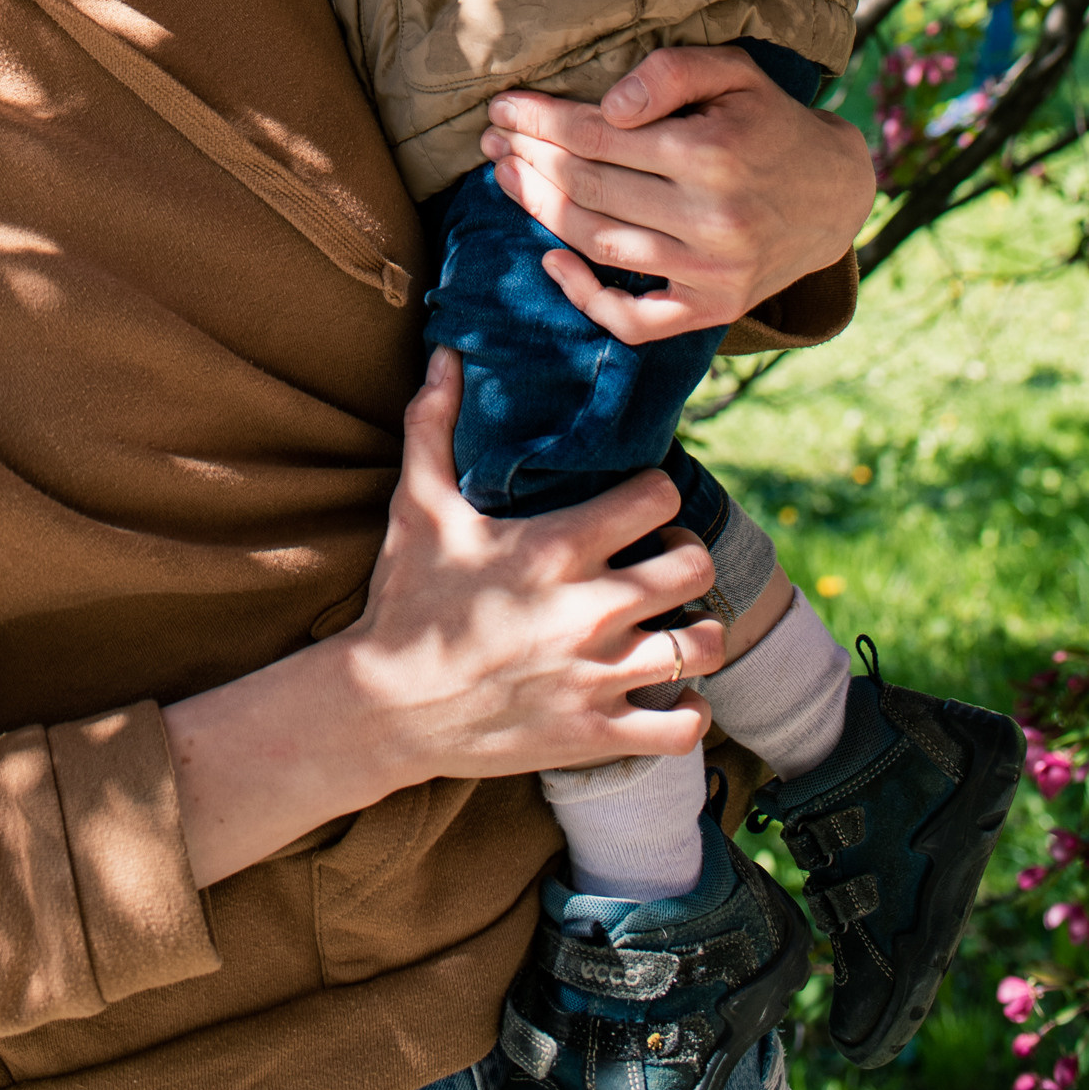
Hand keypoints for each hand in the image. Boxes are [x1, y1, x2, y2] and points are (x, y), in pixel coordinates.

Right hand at [164, 351, 720, 886]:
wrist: (385, 708)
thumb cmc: (406, 599)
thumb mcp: (418, 507)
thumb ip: (433, 426)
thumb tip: (443, 354)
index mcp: (556, 548)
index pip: (656, 496)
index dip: (656, 491)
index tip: (640, 501)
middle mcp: (589, 611)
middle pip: (694, 566)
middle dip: (686, 556)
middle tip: (662, 559)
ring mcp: (597, 677)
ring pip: (703, 646)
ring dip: (697, 632)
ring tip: (672, 623)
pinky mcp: (596, 735)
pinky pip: (683, 728)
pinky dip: (689, 712)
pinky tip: (669, 691)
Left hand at [478, 46, 876, 346]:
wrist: (836, 194)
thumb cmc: (769, 122)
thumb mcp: (734, 72)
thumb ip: (670, 71)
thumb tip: (606, 104)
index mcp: (710, 152)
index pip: (595, 135)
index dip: (539, 120)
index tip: (501, 107)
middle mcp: (710, 218)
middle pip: (587, 187)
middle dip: (528, 159)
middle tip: (490, 141)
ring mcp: (711, 272)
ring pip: (598, 244)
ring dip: (540, 211)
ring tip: (505, 179)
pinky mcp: (713, 309)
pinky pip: (634, 319)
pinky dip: (585, 297)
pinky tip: (551, 260)